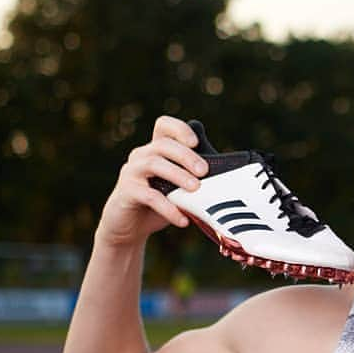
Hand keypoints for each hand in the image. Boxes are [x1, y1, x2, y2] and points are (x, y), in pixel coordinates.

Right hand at [95, 116, 209, 247]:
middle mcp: (141, 156)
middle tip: (204, 171)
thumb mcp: (178, 188)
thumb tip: (227, 181)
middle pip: (162, 144)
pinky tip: (183, 220)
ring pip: (153, 164)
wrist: (129, 227)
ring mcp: (131, 172)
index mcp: (156, 150)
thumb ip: (194, 179)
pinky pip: (149, 196)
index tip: (196, 142)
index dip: (179, 129)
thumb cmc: (160, 203)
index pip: (164, 125)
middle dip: (186, 156)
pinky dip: (168, 207)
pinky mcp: (126, 192)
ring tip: (195, 188)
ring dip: (177, 175)